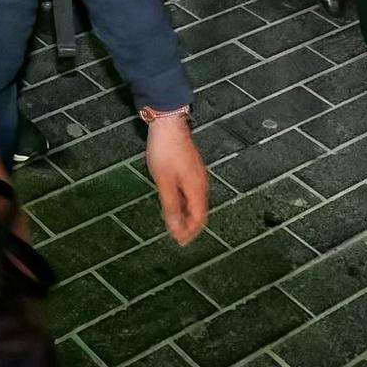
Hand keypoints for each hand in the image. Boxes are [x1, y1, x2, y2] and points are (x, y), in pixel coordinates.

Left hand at [144, 116, 207, 244]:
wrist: (169, 124)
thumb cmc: (165, 152)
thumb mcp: (164, 182)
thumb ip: (170, 206)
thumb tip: (176, 227)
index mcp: (197, 188)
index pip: (199, 218)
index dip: (191, 232)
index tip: (180, 242)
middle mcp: (201, 183)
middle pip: (200, 211)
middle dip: (189, 226)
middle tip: (177, 236)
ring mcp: (198, 175)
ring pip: (196, 202)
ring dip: (187, 215)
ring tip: (174, 223)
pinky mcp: (192, 168)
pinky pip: (192, 192)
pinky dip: (185, 203)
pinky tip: (175, 203)